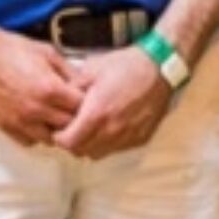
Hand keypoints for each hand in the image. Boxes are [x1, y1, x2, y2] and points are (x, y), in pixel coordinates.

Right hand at [0, 27, 85, 146]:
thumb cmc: (14, 50)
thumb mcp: (49, 53)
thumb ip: (70, 72)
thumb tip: (87, 85)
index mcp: (49, 89)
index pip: (81, 108)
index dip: (87, 104)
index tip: (85, 98)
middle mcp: (35, 109)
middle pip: (68, 126)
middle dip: (75, 118)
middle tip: (73, 108)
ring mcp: (19, 120)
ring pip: (50, 139)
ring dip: (56, 129)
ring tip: (55, 115)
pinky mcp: (5, 126)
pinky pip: (29, 141)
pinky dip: (37, 134)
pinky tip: (38, 120)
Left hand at [51, 46, 173, 158]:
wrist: (160, 67)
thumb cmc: (126, 65)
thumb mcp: (91, 70)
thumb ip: (71, 89)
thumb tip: (58, 101)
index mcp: (97, 113)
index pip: (68, 143)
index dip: (60, 137)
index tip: (60, 128)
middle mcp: (112, 130)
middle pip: (81, 151)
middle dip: (73, 142)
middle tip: (74, 128)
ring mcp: (128, 136)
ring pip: (99, 154)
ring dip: (91, 144)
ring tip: (92, 128)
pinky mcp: (141, 138)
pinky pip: (117, 149)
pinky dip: (109, 143)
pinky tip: (111, 126)